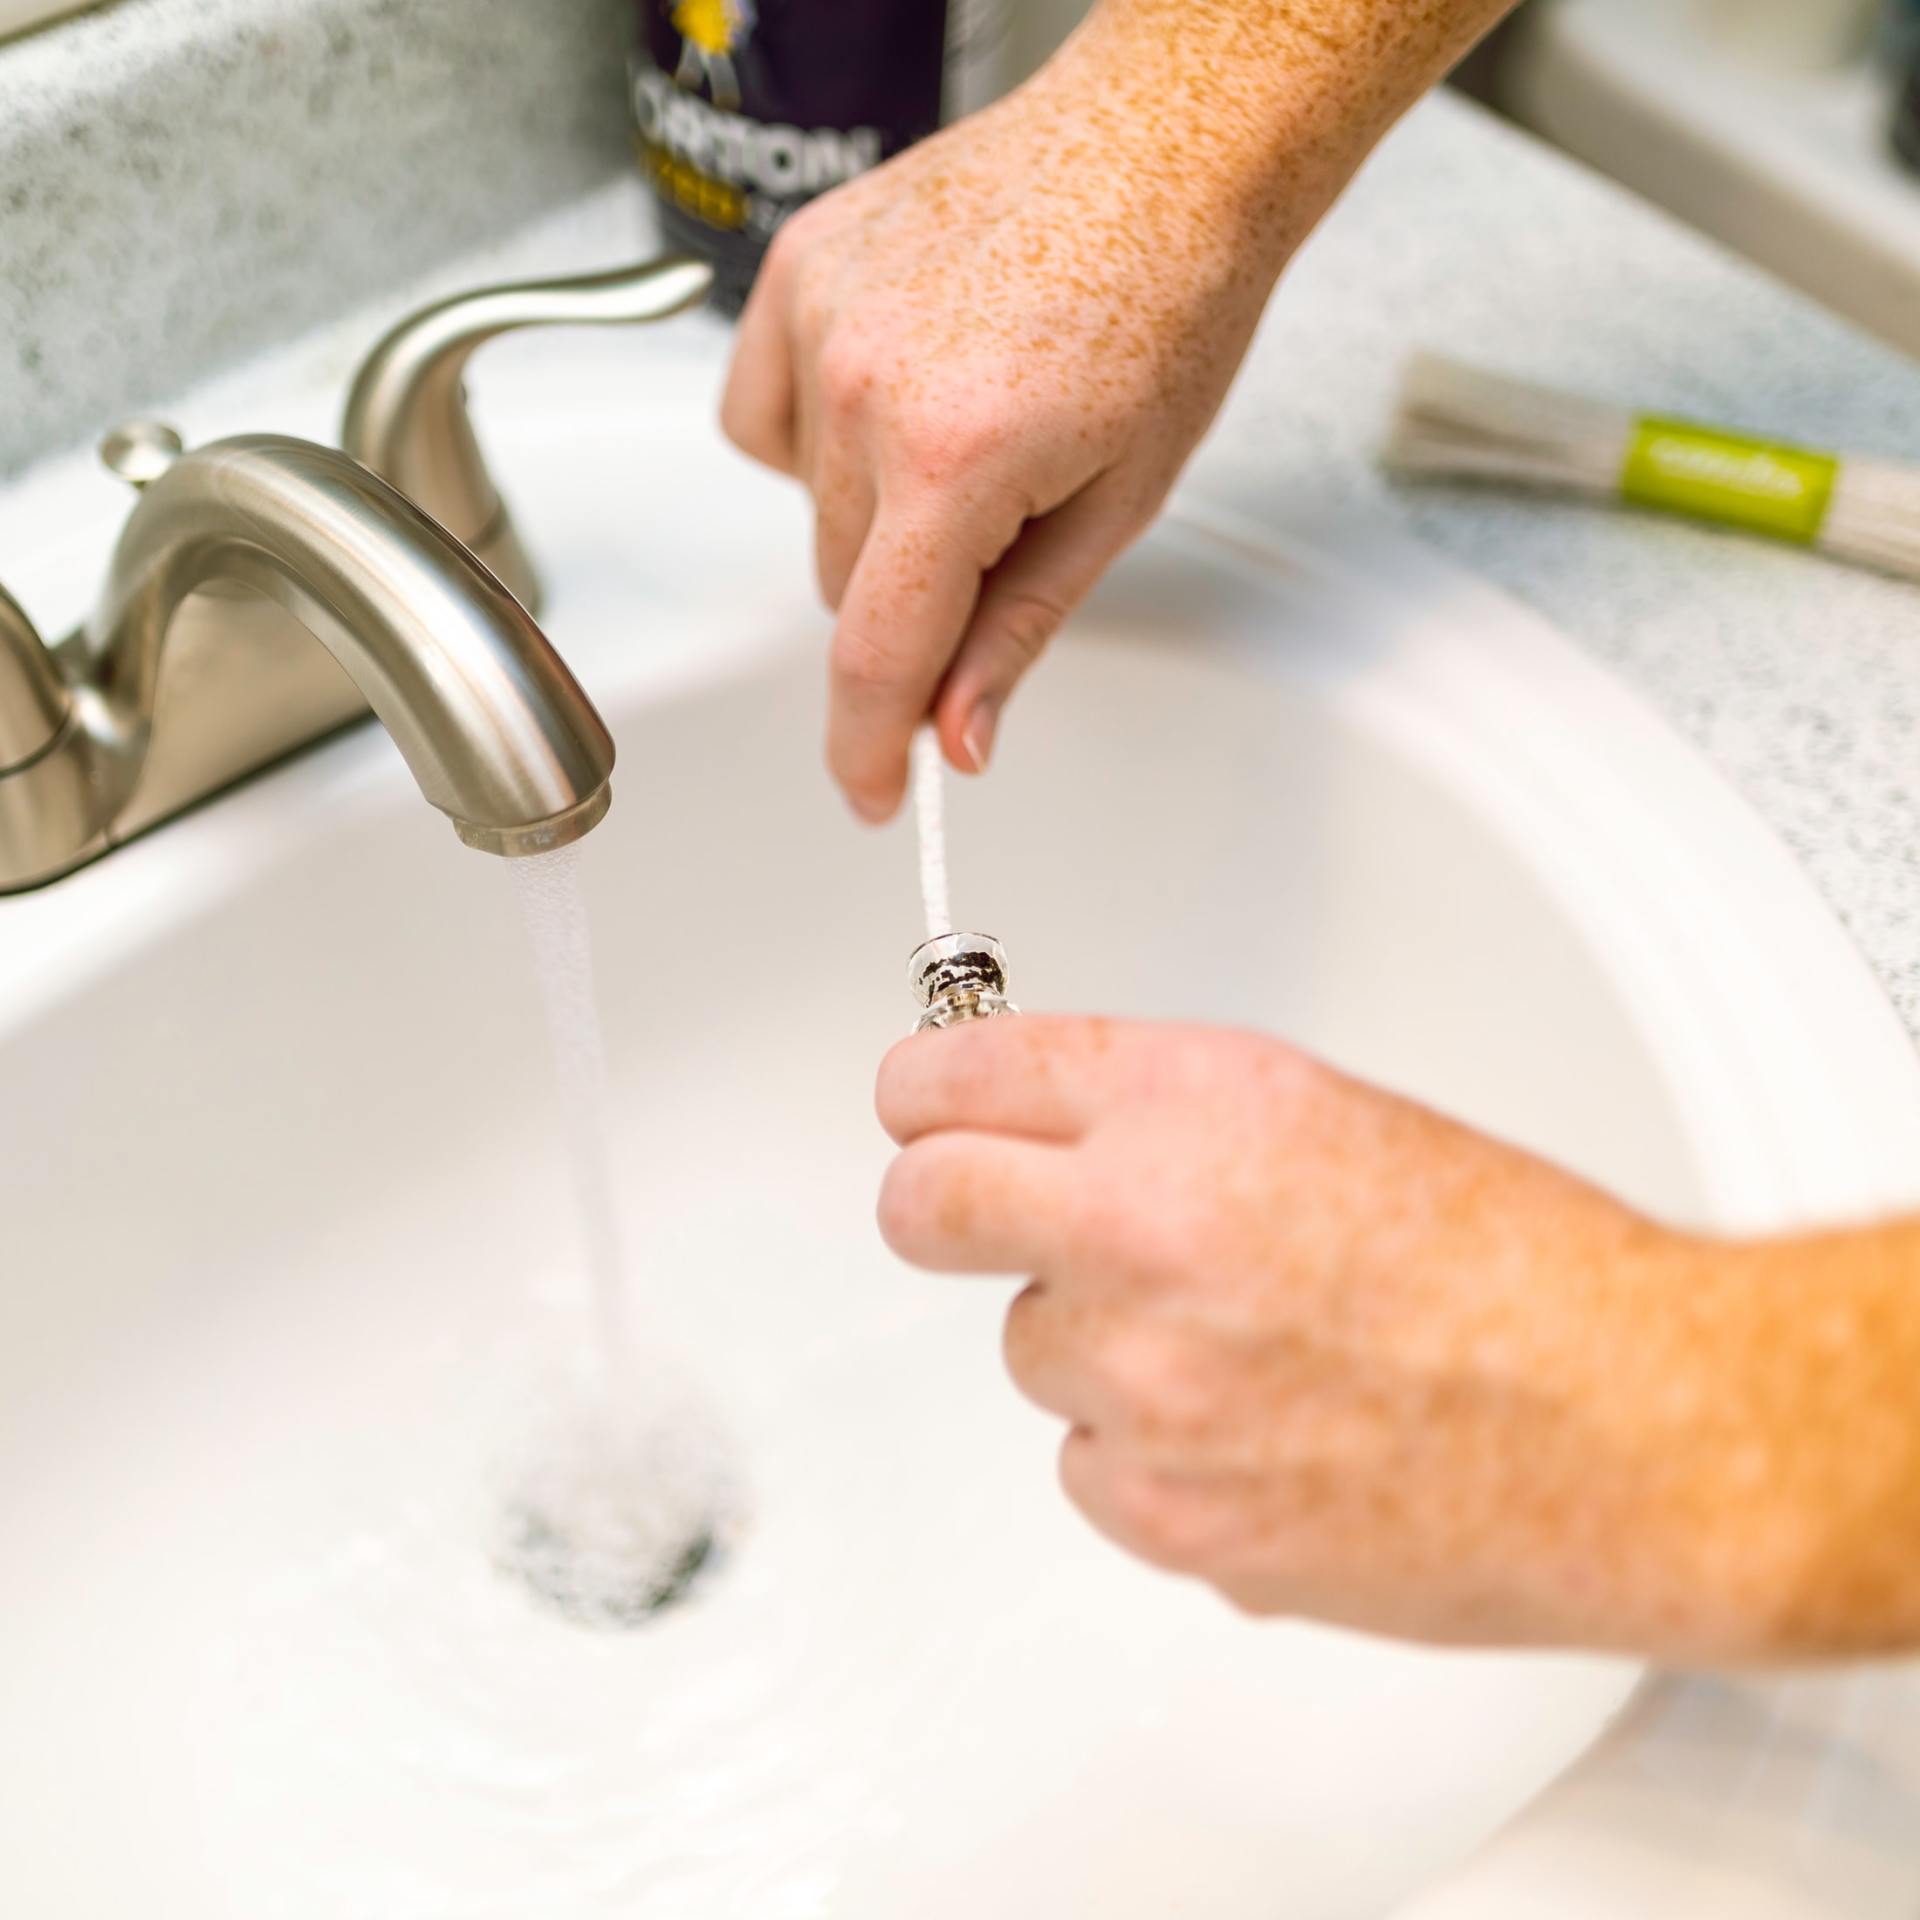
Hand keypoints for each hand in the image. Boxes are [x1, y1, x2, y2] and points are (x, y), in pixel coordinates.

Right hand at [719, 25, 1302, 820]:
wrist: (1164, 148)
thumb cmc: (1170, 304)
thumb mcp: (1119, 502)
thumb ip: (1018, 630)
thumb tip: (959, 736)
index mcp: (958, 458)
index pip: (878, 652)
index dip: (869, 747)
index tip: (873, 795)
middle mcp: (865, 387)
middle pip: (843, 586)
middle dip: (911, 602)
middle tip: (998, 535)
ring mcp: (820, 318)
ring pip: (807, 508)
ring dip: (870, 515)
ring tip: (965, 434)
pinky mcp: (798, 268)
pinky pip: (765, 417)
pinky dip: (815, 439)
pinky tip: (893, 400)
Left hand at [875, 1016, 1919, 1658]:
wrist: (1632, 1428)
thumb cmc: (1518, 1267)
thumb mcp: (1324, 1114)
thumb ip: (1165, 1117)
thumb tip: (1054, 1133)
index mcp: (1187, 1102)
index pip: (953, 1074)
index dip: (926, 1090)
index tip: (922, 1106)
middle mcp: (1139, 1228)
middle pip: (921, 1206)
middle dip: (941, 1203)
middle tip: (978, 1213)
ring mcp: (1140, 1378)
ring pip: (1028, 1347)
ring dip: (1094, 1342)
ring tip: (1236, 1349)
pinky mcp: (1161, 1512)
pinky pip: (1087, 1462)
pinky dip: (1145, 1452)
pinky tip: (1256, 1434)